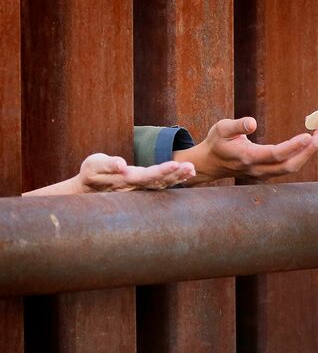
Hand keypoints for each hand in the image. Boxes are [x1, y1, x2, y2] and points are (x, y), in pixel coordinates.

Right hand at [23, 153, 195, 195]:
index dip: (162, 171)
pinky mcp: (144, 186)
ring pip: (163, 184)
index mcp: (127, 180)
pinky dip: (175, 178)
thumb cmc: (90, 173)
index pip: (148, 176)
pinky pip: (163, 184)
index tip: (175, 164)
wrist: (89, 187)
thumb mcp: (94, 165)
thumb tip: (121, 164)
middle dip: (176, 174)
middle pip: (160, 181)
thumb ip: (107, 165)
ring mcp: (142, 188)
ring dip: (179, 177)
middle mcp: (137, 186)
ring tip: (192, 169)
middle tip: (191, 166)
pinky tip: (188, 173)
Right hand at [174, 117, 317, 183]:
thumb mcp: (221, 128)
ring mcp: (263, 175)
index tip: (308, 136)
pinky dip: (300, 158)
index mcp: (247, 157)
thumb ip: (237, 126)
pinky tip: (308, 146)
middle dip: (307, 153)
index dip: (293, 146)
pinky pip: (287, 168)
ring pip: (290, 169)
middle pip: (289, 166)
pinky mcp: (266, 175)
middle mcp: (257, 170)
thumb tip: (252, 122)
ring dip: (306, 155)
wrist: (210, 163)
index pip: (276, 154)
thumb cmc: (216, 142)